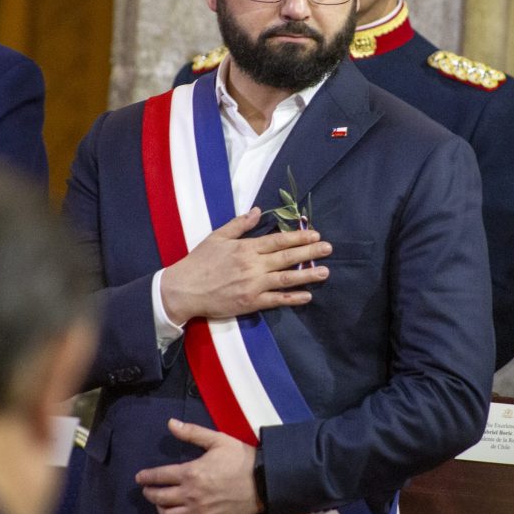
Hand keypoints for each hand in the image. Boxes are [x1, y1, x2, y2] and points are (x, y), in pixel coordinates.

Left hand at [136, 419, 261, 513]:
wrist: (264, 482)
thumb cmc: (241, 458)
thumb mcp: (218, 440)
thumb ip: (192, 432)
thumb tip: (170, 423)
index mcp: (191, 472)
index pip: (160, 476)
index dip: (146, 477)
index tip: (140, 478)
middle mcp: (191, 495)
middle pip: (160, 498)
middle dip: (149, 493)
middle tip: (147, 490)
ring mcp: (199, 511)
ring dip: (160, 509)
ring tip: (160, 504)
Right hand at [161, 207, 330, 322]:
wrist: (185, 289)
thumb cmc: (200, 261)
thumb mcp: (217, 236)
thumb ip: (239, 224)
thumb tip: (257, 211)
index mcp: (246, 248)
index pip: (278, 240)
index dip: (298, 236)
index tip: (315, 234)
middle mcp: (253, 265)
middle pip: (287, 257)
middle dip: (310, 252)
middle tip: (328, 248)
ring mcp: (253, 285)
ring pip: (286, 278)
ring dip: (307, 275)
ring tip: (325, 272)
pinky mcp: (251, 302)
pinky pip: (276, 300)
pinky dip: (293, 298)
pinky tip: (307, 296)